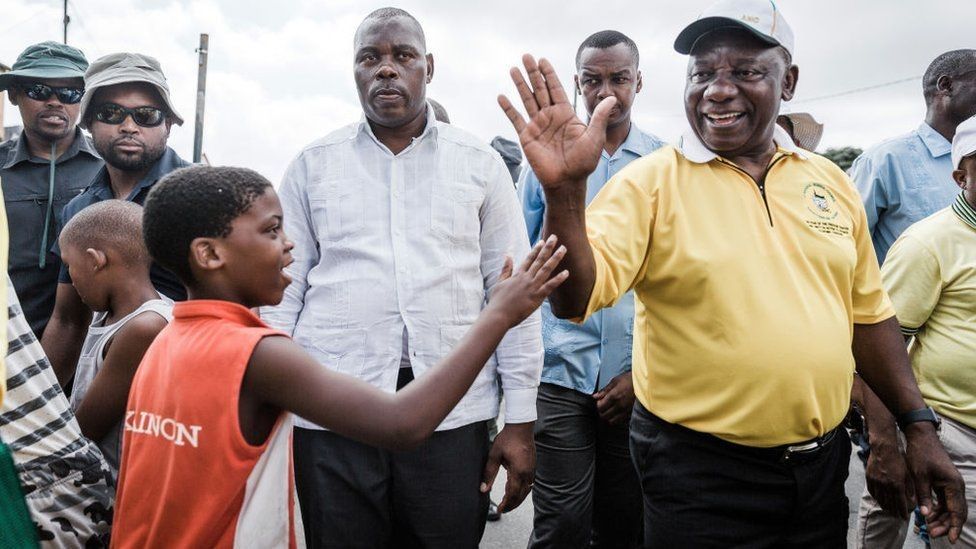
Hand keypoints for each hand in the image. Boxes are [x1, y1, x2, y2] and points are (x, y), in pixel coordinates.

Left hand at [480, 422, 534, 512]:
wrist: (521, 426)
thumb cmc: (507, 439)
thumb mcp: (494, 455)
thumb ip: (489, 473)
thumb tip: (483, 489)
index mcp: (518, 471)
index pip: (512, 494)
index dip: (506, 504)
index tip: (499, 510)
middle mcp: (527, 473)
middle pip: (521, 495)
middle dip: (512, 505)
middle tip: (502, 510)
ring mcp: (532, 470)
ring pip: (526, 491)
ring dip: (517, 499)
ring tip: (508, 503)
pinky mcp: (533, 466)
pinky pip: (529, 484)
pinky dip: (522, 491)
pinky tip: (515, 491)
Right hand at [487, 235, 568, 326]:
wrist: (498, 315)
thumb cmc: (497, 301)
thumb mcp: (499, 282)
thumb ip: (505, 269)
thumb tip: (507, 256)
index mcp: (517, 275)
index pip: (529, 259)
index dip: (536, 249)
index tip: (542, 241)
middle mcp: (526, 278)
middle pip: (539, 260)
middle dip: (548, 248)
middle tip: (555, 237)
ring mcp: (532, 287)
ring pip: (546, 269)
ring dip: (555, 258)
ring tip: (563, 249)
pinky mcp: (536, 297)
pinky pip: (550, 286)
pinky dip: (558, 279)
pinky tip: (566, 272)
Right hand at [498, 54, 614, 190]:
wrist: (567, 182)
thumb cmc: (583, 162)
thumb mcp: (595, 137)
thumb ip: (599, 117)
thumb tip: (611, 98)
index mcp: (565, 114)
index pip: (556, 89)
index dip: (549, 74)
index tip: (543, 60)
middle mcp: (550, 117)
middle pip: (540, 89)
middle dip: (533, 73)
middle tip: (526, 56)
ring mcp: (537, 126)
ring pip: (527, 99)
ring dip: (520, 84)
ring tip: (514, 69)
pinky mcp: (526, 137)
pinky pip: (515, 119)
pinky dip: (508, 108)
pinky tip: (502, 96)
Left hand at [593, 371, 634, 425]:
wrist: (647, 383)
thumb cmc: (631, 379)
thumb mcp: (616, 381)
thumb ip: (605, 390)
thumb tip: (595, 397)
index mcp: (613, 396)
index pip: (599, 407)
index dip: (598, 405)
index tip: (600, 402)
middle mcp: (619, 406)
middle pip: (604, 416)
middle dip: (602, 411)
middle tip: (604, 406)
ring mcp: (626, 411)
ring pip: (612, 421)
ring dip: (609, 416)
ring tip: (611, 410)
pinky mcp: (632, 414)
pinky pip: (621, 421)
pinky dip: (617, 418)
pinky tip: (618, 412)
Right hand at [865, 437, 913, 518]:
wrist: (884, 448)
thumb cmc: (899, 459)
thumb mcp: (908, 473)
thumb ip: (909, 488)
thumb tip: (912, 500)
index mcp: (897, 484)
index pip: (900, 503)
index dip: (902, 512)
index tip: (904, 518)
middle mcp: (885, 485)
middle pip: (889, 503)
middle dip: (893, 511)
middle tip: (896, 515)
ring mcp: (876, 481)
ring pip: (880, 499)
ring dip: (885, 506)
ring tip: (888, 510)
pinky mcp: (869, 477)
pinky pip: (872, 492)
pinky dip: (876, 497)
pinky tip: (880, 500)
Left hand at [903, 424, 966, 541]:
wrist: (921, 437)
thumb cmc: (920, 454)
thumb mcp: (919, 476)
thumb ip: (923, 496)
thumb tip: (925, 515)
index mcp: (953, 485)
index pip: (957, 512)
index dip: (954, 527)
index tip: (950, 540)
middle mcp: (956, 486)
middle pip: (956, 512)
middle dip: (945, 525)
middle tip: (931, 533)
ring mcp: (952, 485)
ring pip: (951, 508)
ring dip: (941, 518)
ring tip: (928, 527)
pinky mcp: (946, 483)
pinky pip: (946, 501)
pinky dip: (938, 509)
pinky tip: (928, 516)